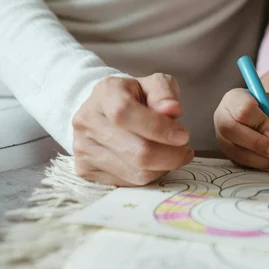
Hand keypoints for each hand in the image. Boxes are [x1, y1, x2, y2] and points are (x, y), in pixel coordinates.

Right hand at [73, 73, 193, 185]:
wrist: (105, 111)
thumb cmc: (136, 98)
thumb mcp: (154, 85)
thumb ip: (165, 93)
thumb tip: (173, 110)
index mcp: (105, 92)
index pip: (126, 113)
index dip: (158, 128)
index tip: (183, 136)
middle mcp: (87, 120)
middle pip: (137, 151)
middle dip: (170, 155)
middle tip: (185, 151)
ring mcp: (83, 147)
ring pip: (136, 172)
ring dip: (163, 167)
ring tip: (171, 155)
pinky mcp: (85, 170)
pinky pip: (128, 183)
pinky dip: (148, 176)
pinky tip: (153, 164)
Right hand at [214, 88, 268, 168]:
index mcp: (234, 98)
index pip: (243, 109)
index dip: (261, 123)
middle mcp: (222, 117)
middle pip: (231, 130)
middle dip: (258, 144)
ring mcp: (223, 138)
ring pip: (237, 151)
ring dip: (262, 158)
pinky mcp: (229, 155)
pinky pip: (243, 163)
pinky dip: (262, 164)